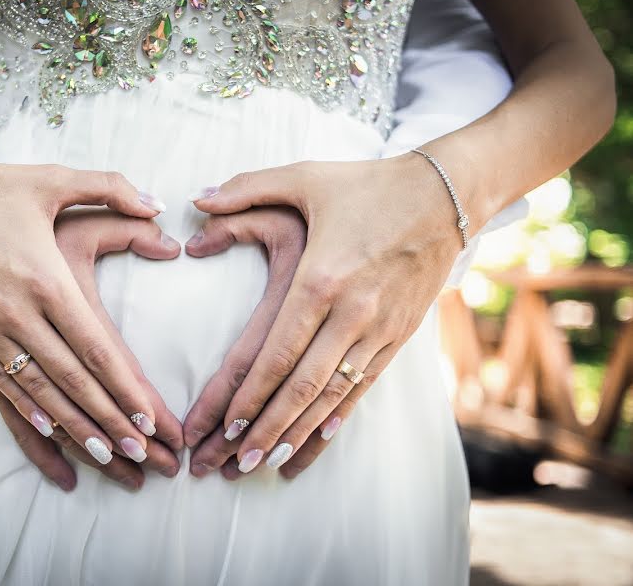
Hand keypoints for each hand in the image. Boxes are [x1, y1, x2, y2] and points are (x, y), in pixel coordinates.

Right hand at [0, 209, 184, 490]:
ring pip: (39, 391)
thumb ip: (111, 188)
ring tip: (106, 455)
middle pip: (73, 380)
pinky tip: (51, 431)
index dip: (125, 388)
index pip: (96, 349)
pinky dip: (29, 411)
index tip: (151, 417)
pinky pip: (1, 383)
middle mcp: (18, 313)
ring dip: (74, 427)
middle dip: (110, 420)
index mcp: (47, 279)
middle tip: (142, 452)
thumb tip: (158, 204)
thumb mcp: (53, 179)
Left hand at [188, 155, 462, 476]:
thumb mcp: (305, 177)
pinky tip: (319, 438)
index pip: (277, 353)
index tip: (225, 426)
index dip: (250, 395)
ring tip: (269, 464)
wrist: (446, 195)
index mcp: (319, 279)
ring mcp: (379, 328)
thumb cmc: (368, 185)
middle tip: (236, 464)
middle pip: (302, 386)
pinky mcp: (400, 334)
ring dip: (300, 433)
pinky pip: (365, 385)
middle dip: (267, 429)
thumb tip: (196, 199)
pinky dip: (340, 416)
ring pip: (333, 394)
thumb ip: (246, 189)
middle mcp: (350, 313)